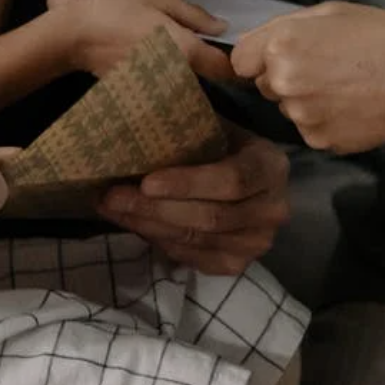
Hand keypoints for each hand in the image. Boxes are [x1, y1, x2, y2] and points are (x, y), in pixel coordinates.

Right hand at [52, 0, 231, 81]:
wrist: (73, 36)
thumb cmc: (117, 9)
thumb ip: (195, 14)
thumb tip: (222, 28)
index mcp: (186, 51)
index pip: (227, 69)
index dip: (238, 64)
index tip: (239, 57)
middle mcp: (176, 77)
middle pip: (207, 82)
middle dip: (214, 73)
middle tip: (212, 56)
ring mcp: (158, 91)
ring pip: (187, 89)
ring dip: (192, 80)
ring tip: (185, 63)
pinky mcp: (141, 96)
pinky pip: (166, 93)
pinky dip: (170, 86)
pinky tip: (160, 69)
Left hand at [98, 130, 290, 275]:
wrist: (246, 176)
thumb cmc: (222, 144)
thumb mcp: (214, 125)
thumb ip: (185, 125)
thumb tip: (130, 121)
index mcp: (270, 166)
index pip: (232, 180)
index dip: (188, 184)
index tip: (146, 182)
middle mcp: (273, 209)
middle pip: (211, 217)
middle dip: (154, 209)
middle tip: (112, 197)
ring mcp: (258, 242)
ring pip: (197, 240)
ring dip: (148, 225)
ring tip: (111, 208)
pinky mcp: (238, 264)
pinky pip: (193, 258)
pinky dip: (159, 242)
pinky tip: (133, 223)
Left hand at [231, 1, 384, 153]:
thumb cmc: (383, 37)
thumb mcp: (331, 13)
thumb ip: (284, 27)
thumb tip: (252, 44)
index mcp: (282, 46)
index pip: (239, 61)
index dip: (258, 58)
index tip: (279, 56)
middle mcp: (284, 83)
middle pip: (263, 85)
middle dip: (283, 77)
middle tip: (324, 68)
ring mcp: (302, 116)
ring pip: (287, 108)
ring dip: (304, 100)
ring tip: (343, 87)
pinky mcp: (320, 140)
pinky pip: (309, 129)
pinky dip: (323, 120)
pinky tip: (350, 107)